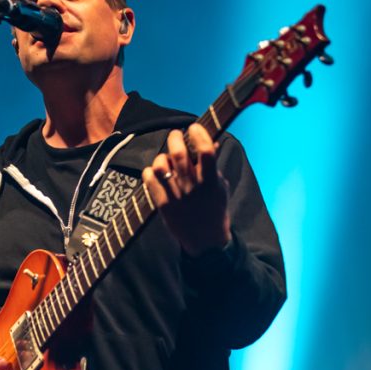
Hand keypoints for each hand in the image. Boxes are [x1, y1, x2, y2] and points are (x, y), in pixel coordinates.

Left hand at [142, 124, 230, 256]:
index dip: (199, 134)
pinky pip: (149, 180)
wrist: (206, 242)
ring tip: (165, 159)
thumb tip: (211, 143)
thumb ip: (214, 166)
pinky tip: (155, 173)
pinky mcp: (163, 205)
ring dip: (162, 156)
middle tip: (176, 136)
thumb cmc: (215, 211)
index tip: (194, 127)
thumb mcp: (220, 188)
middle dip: (175, 138)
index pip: (205, 150)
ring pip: (161, 164)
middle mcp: (192, 187)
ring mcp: (176, 196)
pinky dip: (150, 172)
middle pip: (179, 154)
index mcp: (210, 181)